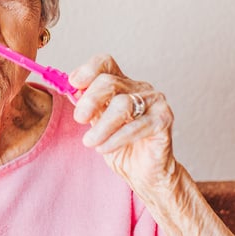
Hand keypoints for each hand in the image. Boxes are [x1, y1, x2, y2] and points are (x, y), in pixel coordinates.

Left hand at [70, 54, 176, 190]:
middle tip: (79, 118)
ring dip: (102, 126)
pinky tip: (104, 148)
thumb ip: (87, 106)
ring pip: (122, 104)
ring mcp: (154, 102)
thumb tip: (71, 90)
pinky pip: (136, 126)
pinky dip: (116, 138)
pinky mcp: (164, 120)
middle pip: (109, 82)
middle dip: (90, 100)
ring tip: (90, 142)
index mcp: (122, 84)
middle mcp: (140, 88)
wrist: (142, 172)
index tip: (73, 84)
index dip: (88, 70)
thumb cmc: (120, 146)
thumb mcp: (97, 123)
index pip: (105, 63)